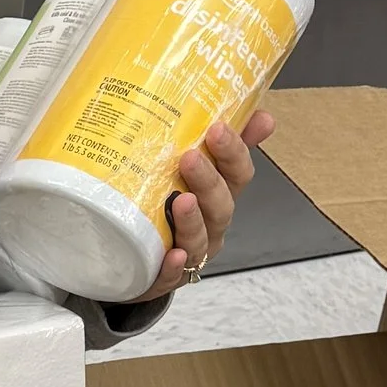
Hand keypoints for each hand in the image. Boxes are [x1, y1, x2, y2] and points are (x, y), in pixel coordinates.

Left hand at [155, 110, 271, 294]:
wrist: (128, 256)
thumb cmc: (163, 205)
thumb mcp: (189, 168)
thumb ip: (216, 139)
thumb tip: (258, 109)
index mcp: (218, 194)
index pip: (237, 173)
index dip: (233, 152)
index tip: (218, 127)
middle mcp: (210, 224)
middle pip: (221, 205)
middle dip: (209, 181)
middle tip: (191, 157)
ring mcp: (190, 252)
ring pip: (200, 240)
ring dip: (193, 221)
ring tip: (181, 201)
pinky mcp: (163, 277)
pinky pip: (172, 276)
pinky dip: (173, 267)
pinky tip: (170, 255)